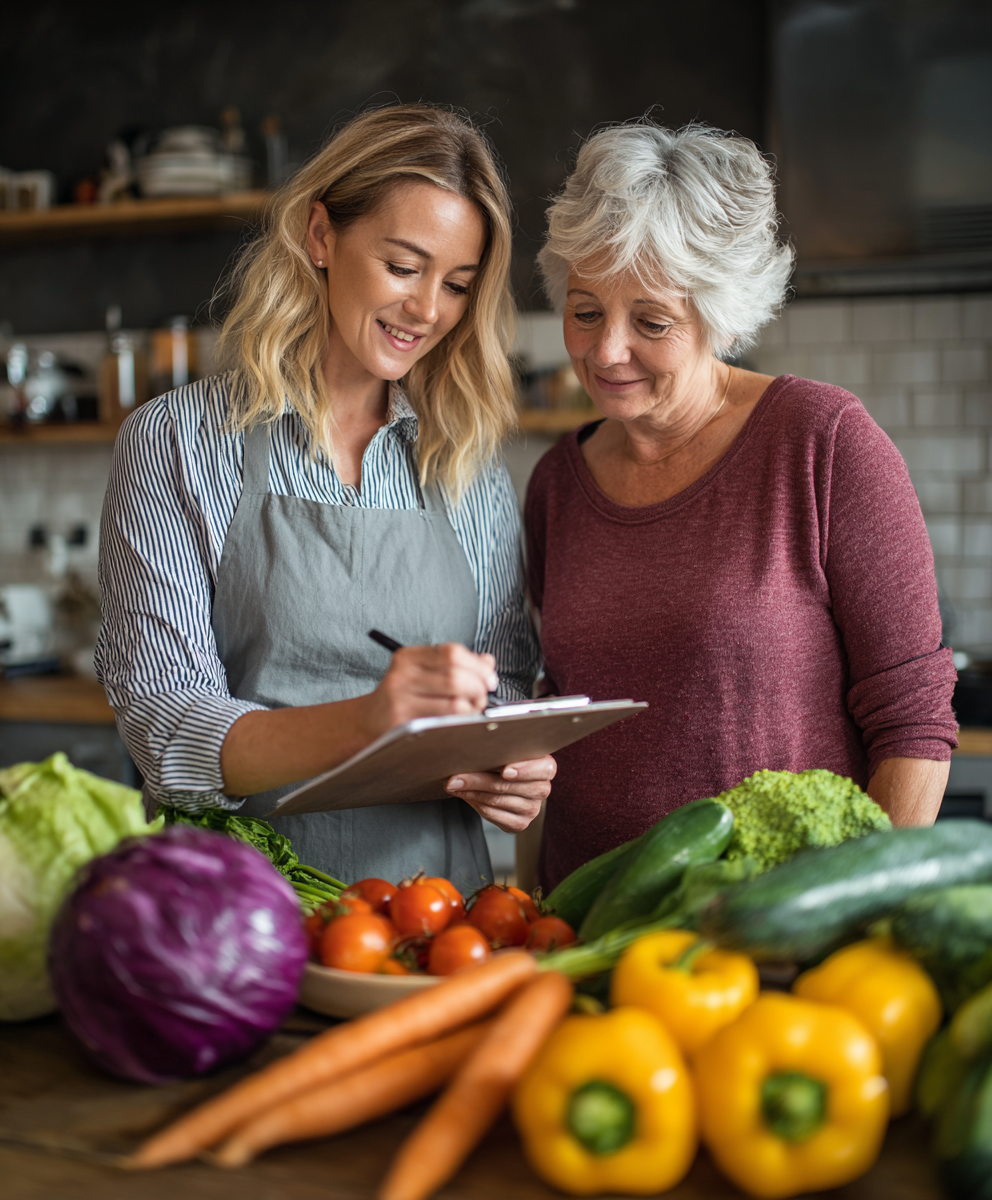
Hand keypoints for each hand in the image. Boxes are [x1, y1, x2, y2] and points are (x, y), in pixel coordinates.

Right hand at [361, 642, 497, 737]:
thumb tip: (488, 662)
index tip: (489, 678)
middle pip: (455, 675)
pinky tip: (462, 721)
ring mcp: (401, 699)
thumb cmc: (403, 697)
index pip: (452, 652)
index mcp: (409, 657)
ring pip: (454, 700)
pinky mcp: (403, 723)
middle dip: (479, 687)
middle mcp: (402, 674)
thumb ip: (456, 665)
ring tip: (473, 709)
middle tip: (484, 696)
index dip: (477, 665)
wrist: (369, 722)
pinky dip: (462, 720)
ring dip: (473, 707)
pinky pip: (445, 721)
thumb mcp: (424, 673)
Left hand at [445, 755, 556, 832]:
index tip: (505, 771)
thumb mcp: (504, 750)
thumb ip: (496, 747)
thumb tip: (469, 743)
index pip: (543, 769)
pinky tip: (464, 795)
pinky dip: (475, 803)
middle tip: (455, 778)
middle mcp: (542, 789)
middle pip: (508, 786)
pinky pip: (492, 814)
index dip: (524, 770)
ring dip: (470, 792)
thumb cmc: (503, 761)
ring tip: (453, 785)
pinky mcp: (520, 823)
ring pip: (496, 800)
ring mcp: (532, 809)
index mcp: (545, 766)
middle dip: (478, 781)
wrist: (503, 784)